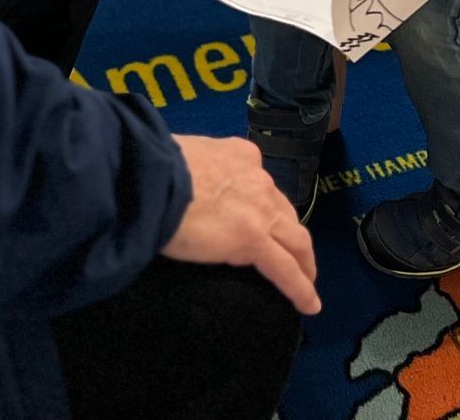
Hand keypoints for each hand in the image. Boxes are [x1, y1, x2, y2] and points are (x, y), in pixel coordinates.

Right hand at [162, 135, 319, 315]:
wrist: (150, 175)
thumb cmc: (155, 166)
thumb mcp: (185, 154)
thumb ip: (196, 171)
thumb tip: (184, 184)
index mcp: (240, 155)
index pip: (260, 186)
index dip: (265, 206)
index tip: (262, 221)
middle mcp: (257, 179)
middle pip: (284, 213)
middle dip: (291, 234)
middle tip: (294, 255)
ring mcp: (259, 209)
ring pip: (295, 241)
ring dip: (305, 262)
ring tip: (308, 282)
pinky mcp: (253, 239)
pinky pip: (285, 269)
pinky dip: (300, 289)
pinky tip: (309, 305)